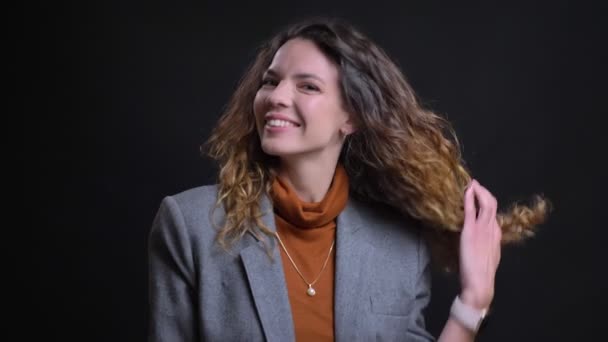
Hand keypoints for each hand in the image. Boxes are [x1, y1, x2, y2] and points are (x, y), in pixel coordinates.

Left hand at [459, 179, 501, 309]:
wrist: (480, 283)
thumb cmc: (481, 273)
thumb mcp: (489, 254)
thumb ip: (487, 243)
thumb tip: (480, 237)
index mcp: (496, 234)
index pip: (493, 212)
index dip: (486, 201)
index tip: (479, 194)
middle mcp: (492, 228)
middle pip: (492, 203)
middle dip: (484, 191)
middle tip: (475, 184)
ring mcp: (482, 229)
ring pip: (485, 203)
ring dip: (478, 191)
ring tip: (471, 184)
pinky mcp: (471, 231)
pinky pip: (471, 210)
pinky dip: (469, 198)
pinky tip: (466, 191)